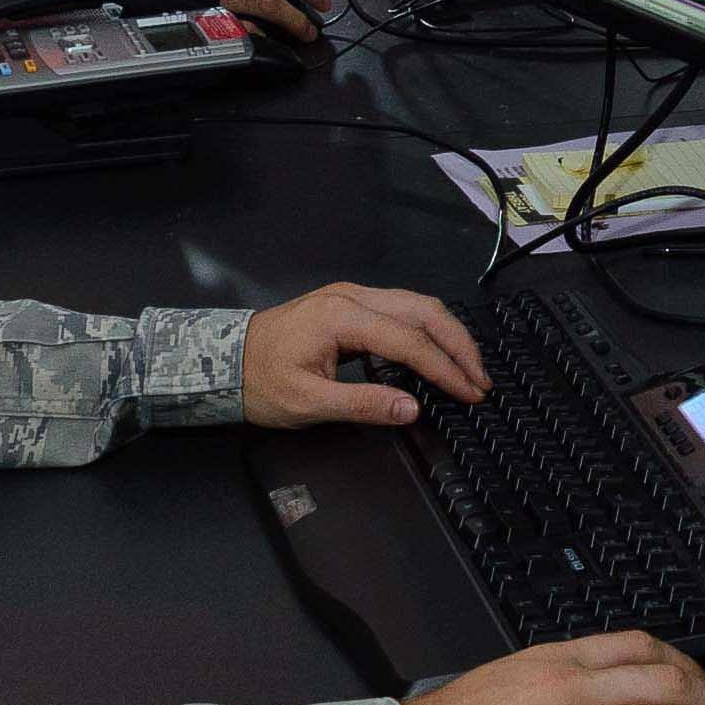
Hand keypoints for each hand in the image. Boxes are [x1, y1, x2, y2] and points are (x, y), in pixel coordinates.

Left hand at [240, 282, 486, 427]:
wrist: (223, 360)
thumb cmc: (258, 381)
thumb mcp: (308, 403)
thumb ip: (364, 404)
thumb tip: (412, 409)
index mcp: (342, 316)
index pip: (410, 341)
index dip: (445, 370)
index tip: (469, 394)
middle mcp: (352, 296)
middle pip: (424, 311)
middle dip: (459, 345)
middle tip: (481, 380)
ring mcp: (351, 295)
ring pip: (416, 305)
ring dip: (448, 334)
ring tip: (468, 367)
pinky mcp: (349, 304)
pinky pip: (401, 309)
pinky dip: (428, 329)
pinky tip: (438, 352)